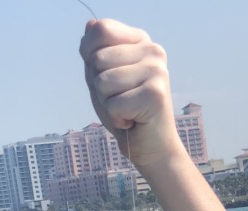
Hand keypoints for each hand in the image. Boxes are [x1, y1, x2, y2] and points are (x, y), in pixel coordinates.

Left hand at [79, 19, 182, 170]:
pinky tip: (133, 121)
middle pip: (97, 60)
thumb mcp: (103, 75)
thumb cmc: (126, 111)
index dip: (91, 57)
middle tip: (122, 99)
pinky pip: (113, 105)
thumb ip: (94, 50)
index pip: (100, 30)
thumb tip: (91, 25)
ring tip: (127, 110)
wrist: (151, 147)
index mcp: (141, 40)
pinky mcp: (156, 94)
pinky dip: (117, 119)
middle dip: (100, 87)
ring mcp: (157, 71)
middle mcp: (153, 51)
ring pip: (103, 82)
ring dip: (108, 104)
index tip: (112, 79)